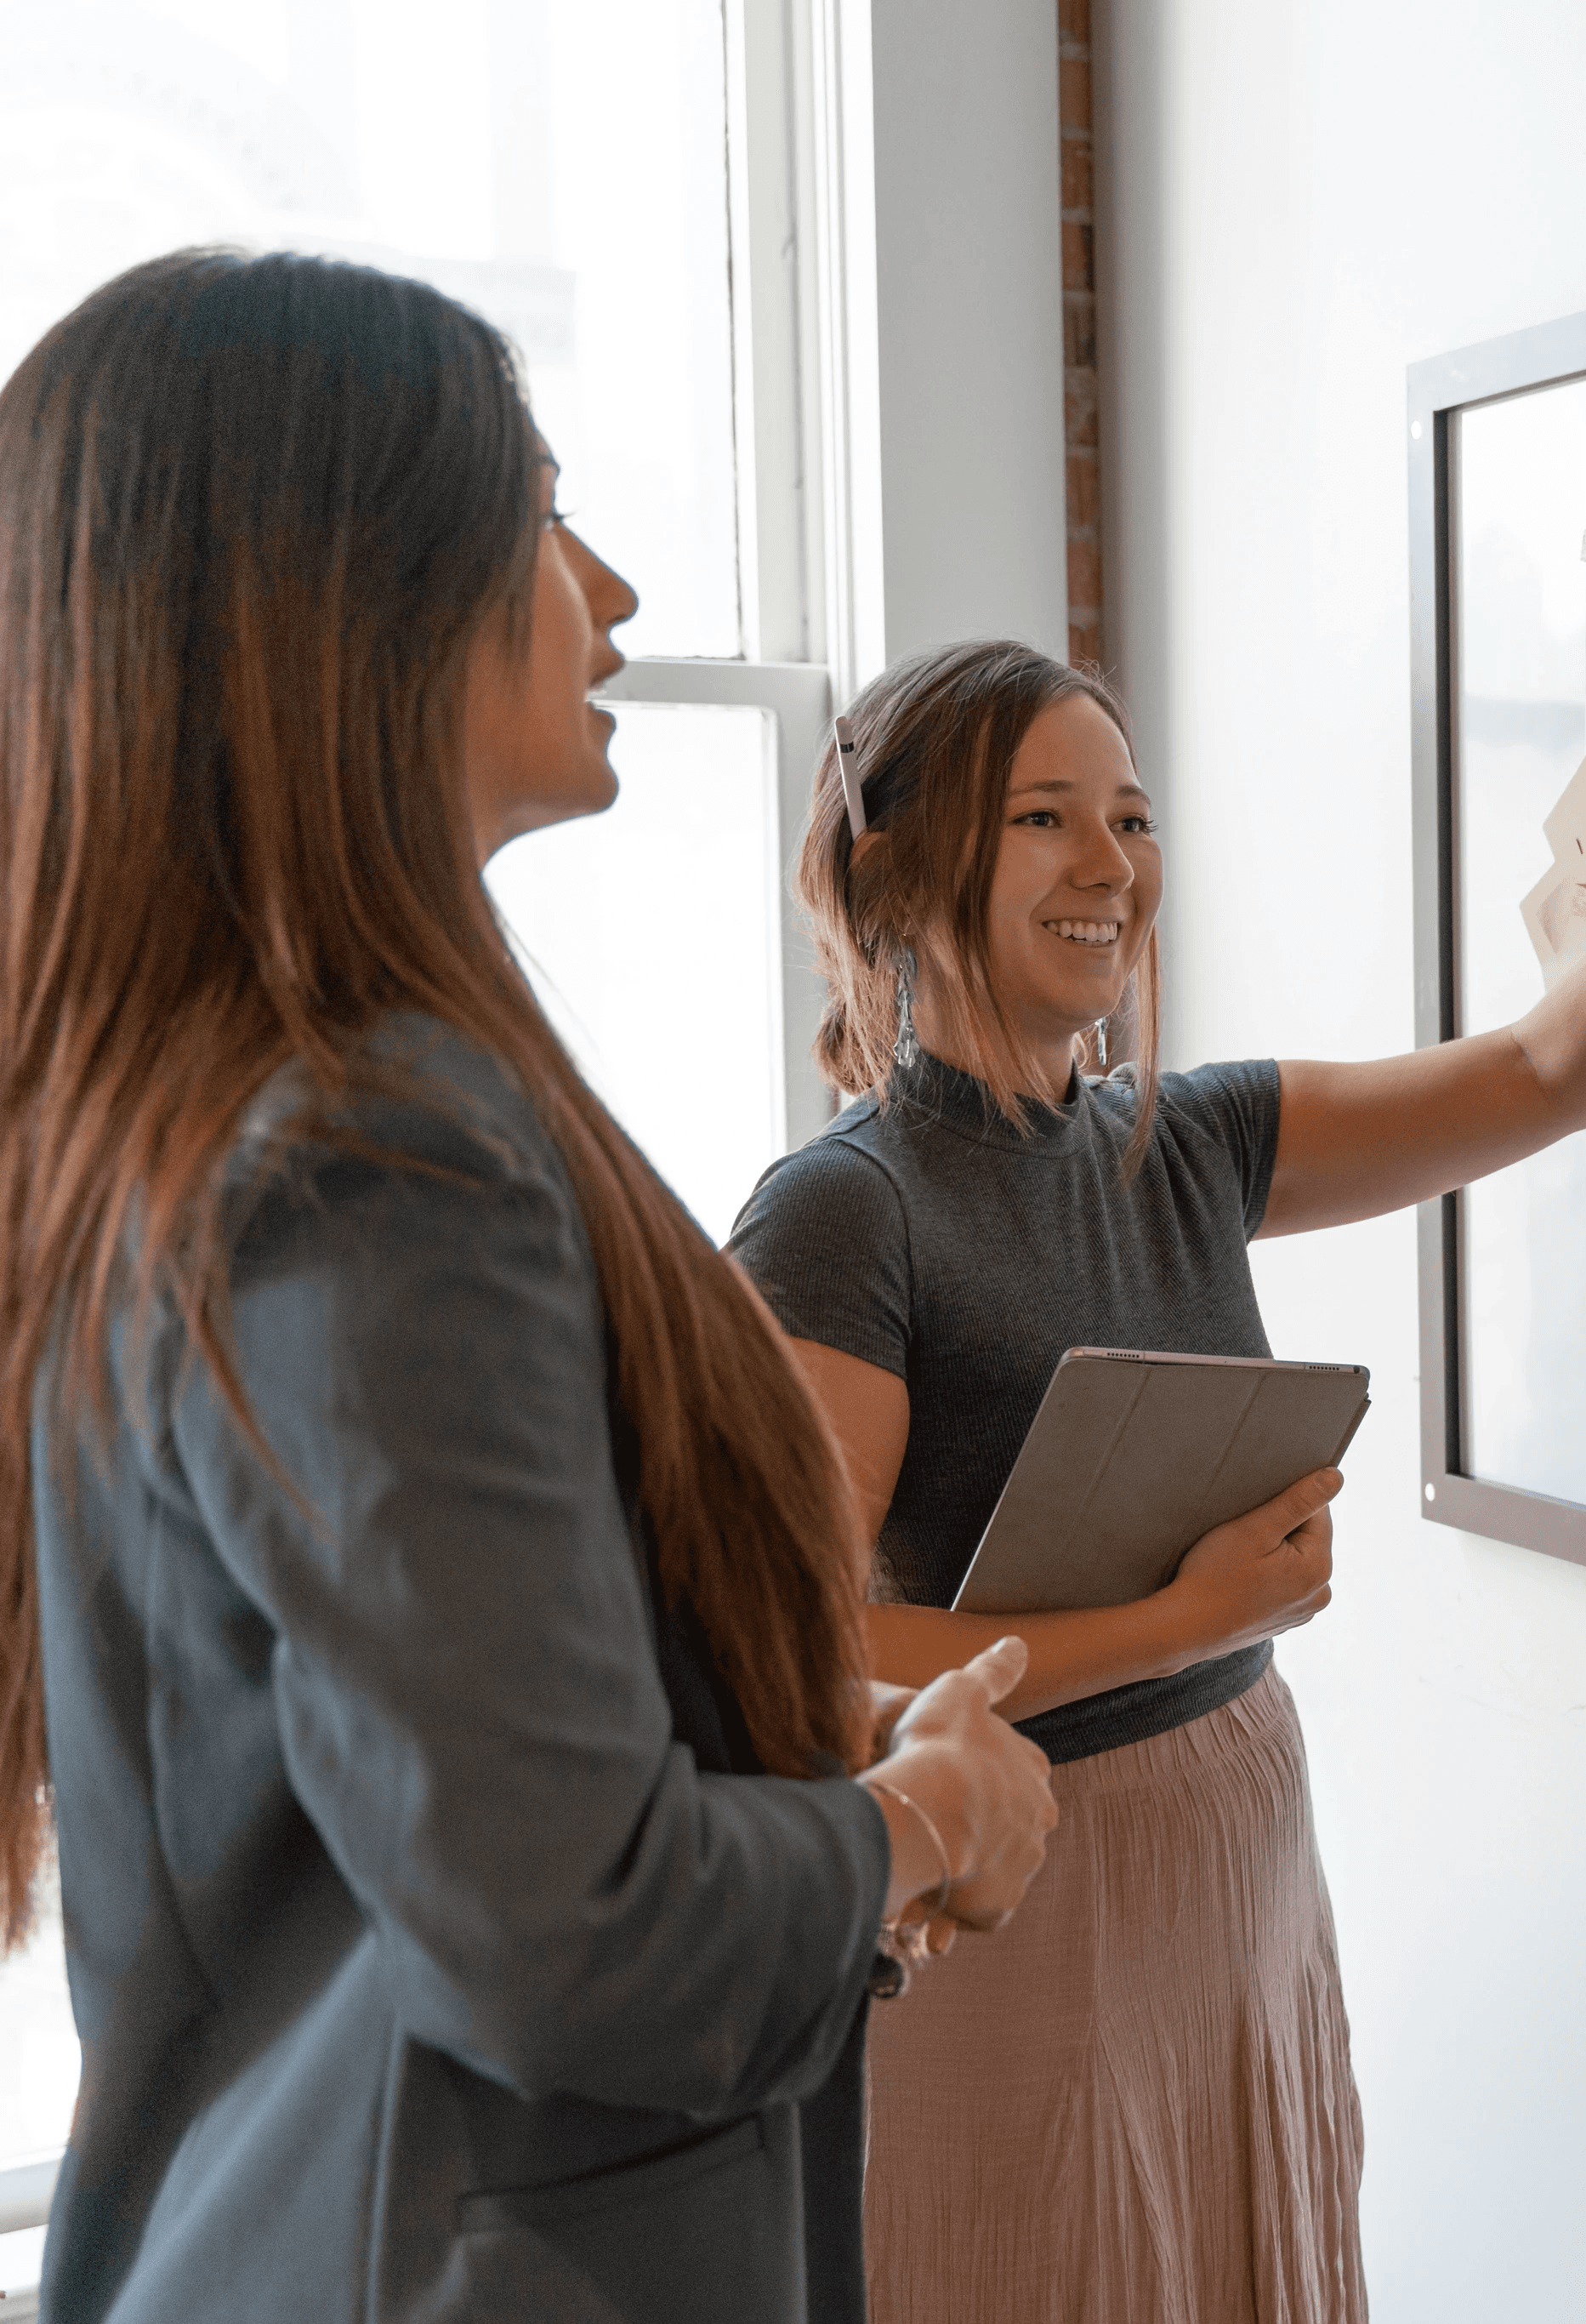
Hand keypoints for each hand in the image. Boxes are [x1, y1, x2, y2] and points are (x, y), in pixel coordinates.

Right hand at [860, 1635, 1057, 1931]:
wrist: (928, 1810)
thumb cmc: (942, 1745)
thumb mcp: (962, 1689)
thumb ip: (993, 1671)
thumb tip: (1018, 1643)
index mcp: (1035, 1776)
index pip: (1023, 1775)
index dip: (989, 1774)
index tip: (960, 1774)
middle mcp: (1038, 1825)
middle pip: (1009, 1826)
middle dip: (981, 1825)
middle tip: (937, 1819)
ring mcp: (1021, 1869)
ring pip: (991, 1868)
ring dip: (966, 1865)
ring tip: (924, 1857)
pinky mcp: (997, 1909)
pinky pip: (974, 1909)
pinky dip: (955, 1904)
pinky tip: (925, 1891)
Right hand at [1170, 1466, 1339, 1656]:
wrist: (1186, 1628)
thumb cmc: (1215, 1575)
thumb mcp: (1255, 1529)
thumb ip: (1299, 1501)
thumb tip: (1336, 1477)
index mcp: (1318, 1567)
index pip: (1318, 1512)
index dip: (1285, 1502)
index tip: (1254, 1511)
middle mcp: (1321, 1592)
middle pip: (1308, 1538)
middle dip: (1281, 1528)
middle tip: (1242, 1536)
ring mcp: (1304, 1611)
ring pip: (1296, 1560)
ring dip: (1275, 1551)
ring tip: (1240, 1558)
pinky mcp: (1286, 1621)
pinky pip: (1286, 1583)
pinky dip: (1269, 1574)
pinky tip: (1242, 1578)